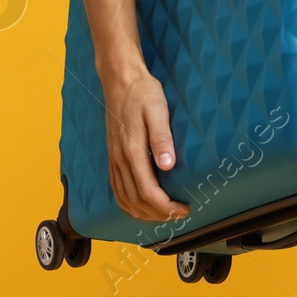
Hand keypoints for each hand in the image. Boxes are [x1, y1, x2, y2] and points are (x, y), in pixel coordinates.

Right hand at [102, 68, 189, 221]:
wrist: (120, 81)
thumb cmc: (142, 93)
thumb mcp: (157, 110)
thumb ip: (162, 138)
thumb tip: (168, 165)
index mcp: (131, 151)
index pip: (147, 192)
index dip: (165, 206)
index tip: (183, 209)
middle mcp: (120, 159)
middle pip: (136, 201)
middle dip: (158, 214)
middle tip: (179, 215)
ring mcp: (114, 159)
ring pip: (124, 199)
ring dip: (143, 213)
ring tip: (163, 216)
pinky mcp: (113, 156)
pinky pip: (117, 189)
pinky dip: (128, 204)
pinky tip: (140, 206)